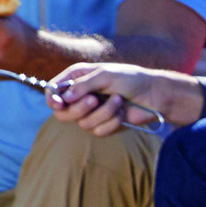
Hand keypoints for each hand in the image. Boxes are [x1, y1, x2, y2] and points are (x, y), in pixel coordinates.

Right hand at [46, 61, 176, 136]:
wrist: (153, 94)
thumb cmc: (130, 79)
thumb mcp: (105, 75)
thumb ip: (82, 85)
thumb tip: (65, 99)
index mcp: (77, 79)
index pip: (53, 91)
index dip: (52, 99)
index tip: (59, 104)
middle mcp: (80, 96)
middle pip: (62, 113)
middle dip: (79, 109)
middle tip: (94, 100)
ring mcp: (91, 113)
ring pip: (83, 124)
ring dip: (103, 113)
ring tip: (118, 100)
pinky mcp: (102, 125)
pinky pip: (98, 131)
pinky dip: (111, 122)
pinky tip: (122, 112)